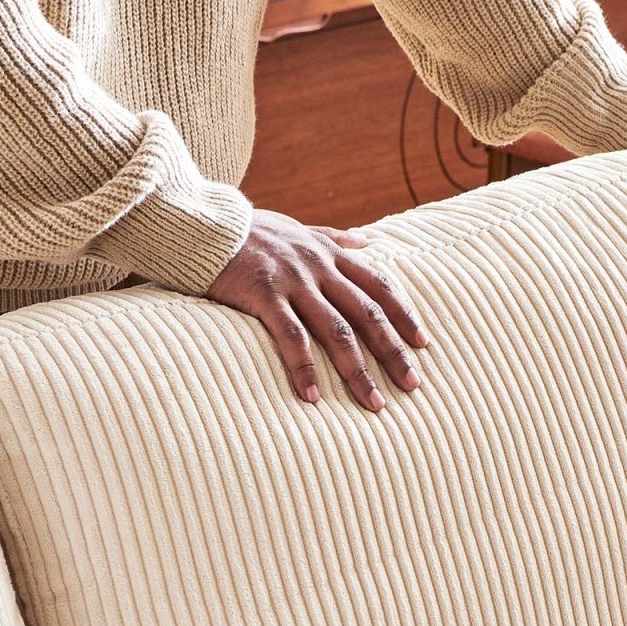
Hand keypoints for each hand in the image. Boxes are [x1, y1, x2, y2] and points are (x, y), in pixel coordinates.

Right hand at [208, 209, 427, 409]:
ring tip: (373, 403)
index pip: (379, 286)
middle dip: (393, 351)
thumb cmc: (249, 231)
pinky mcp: (264, 295)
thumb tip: (366, 241)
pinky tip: (312, 397)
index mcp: (330, 254)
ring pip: (337, 330)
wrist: (203, 223)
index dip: (403, 315)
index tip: (423, 343)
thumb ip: (333, 237)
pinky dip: (303, 368)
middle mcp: (319, 267)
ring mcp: (294, 281)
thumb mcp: (298, 227)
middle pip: (367, 314)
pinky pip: (290, 336)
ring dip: (358, 370)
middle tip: (413, 385)